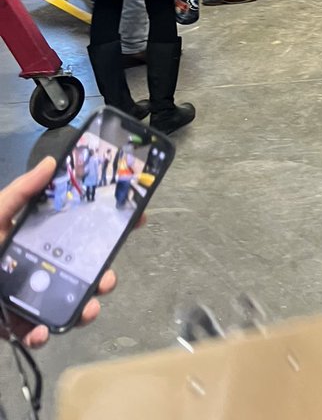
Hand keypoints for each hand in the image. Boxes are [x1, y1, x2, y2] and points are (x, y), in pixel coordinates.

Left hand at [0, 158, 118, 348]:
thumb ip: (19, 193)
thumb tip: (51, 164)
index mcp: (30, 237)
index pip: (74, 228)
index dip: (104, 225)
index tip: (133, 220)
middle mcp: (32, 265)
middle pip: (77, 268)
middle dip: (102, 273)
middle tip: (110, 276)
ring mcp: (24, 296)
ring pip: (64, 302)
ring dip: (83, 306)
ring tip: (90, 306)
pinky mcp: (10, 324)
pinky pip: (33, 331)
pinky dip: (42, 334)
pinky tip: (41, 331)